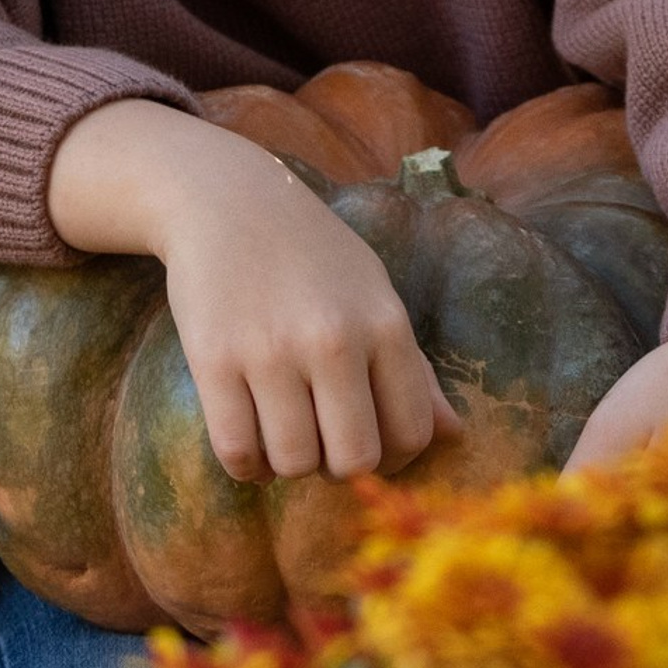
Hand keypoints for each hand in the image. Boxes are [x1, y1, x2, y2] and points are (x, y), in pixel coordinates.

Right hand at [48, 100, 458, 483]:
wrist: (226, 200)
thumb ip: (413, 367)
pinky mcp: (214, 359)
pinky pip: (236, 450)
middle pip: (353, 460)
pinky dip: (245, 464)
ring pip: (294, 462)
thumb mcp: (375, 294)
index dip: (393, 459)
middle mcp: (334, 340)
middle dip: (338, 467)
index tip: (366, 444)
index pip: (410, 433)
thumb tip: (454, 435)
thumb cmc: (311, 254)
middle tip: (319, 441)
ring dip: (288, 463)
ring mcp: (271, 351)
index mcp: (385, 325)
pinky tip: (247, 441)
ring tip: (279, 434)